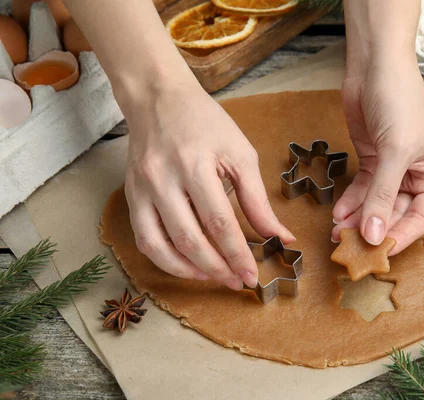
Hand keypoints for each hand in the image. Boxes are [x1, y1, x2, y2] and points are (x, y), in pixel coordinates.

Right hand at [122, 84, 294, 288]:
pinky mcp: (131, 195)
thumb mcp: (240, 154)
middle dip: (218, 268)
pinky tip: (188, 266)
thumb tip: (280, 236)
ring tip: (215, 278)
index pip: (220, 223)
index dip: (238, 254)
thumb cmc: (206, 123)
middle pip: (191, 239)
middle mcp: (164, 179)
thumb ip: (257, 199)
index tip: (253, 276)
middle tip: (238, 282)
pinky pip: (143, 238)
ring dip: (190, 270)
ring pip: (162, 245)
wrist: (159, 99)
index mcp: (196, 165)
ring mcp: (142, 189)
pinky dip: (165, 259)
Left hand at [332, 60, 423, 254]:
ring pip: (375, 205)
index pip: (420, 218)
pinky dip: (350, 203)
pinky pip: (362, 191)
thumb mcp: (394, 152)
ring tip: (336, 233)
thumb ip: (383, 196)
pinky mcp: (372, 162)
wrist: (376, 68)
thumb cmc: (400, 103)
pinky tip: (337, 214)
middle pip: (394, 214)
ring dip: (356, 219)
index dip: (399, 237)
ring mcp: (393, 171)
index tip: (377, 253)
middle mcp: (418, 177)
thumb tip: (375, 236)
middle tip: (348, 246)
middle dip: (372, 229)